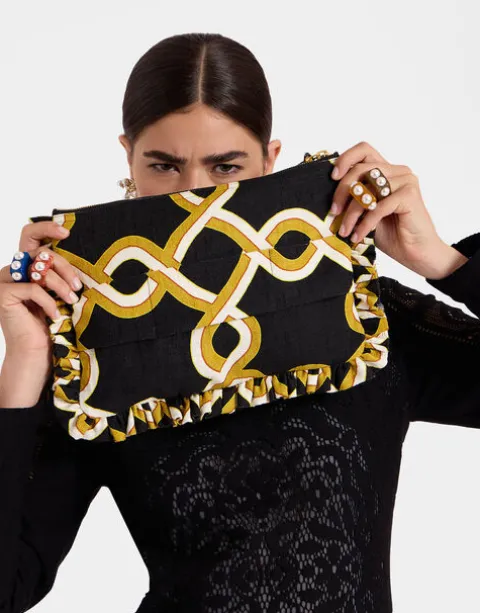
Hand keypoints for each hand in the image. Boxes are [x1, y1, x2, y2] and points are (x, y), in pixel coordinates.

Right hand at [0, 220, 82, 355]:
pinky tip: (55, 314)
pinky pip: (32, 289)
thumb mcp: (58, 292)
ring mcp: (5, 280)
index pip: (30, 235)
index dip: (47, 228)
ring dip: (60, 285)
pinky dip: (48, 301)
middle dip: (65, 268)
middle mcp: (12, 269)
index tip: (67, 232)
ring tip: (72, 299)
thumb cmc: (50, 322)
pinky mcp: (3, 294)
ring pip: (39, 270)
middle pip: (41, 253)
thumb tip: (81, 258)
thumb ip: (59, 274)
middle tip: (78, 285)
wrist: (35, 351)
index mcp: (25, 265)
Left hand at [329, 141, 467, 278]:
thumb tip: (327, 197)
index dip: (345, 159)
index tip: (332, 178)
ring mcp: (406, 181)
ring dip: (351, 213)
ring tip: (344, 231)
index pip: (364, 150)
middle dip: (342, 192)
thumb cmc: (391, 234)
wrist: (416, 253)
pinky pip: (379, 207)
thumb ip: (354, 200)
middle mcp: (397, 171)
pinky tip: (357, 236)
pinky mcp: (410, 195)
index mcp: (386, 171)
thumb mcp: (366, 214)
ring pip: (368, 190)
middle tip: (333, 213)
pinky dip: (365, 224)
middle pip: (361, 170)